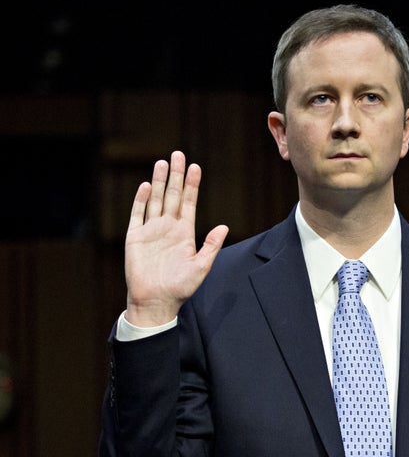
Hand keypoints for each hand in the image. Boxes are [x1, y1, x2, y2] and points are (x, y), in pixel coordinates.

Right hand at [124, 151, 228, 326]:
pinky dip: (141, 200)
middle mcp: (168, 227)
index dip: (191, 185)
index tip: (195, 167)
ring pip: (155, 200)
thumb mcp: (201, 267)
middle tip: (178, 154)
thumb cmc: (180, 288)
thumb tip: (224, 226)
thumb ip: (211, 246)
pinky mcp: (135, 238)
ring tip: (162, 163)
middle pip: (172, 195)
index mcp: (184, 232)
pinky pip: (137, 215)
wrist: (156, 302)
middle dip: (176, 175)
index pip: (188, 202)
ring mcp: (151, 231)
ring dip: (159, 182)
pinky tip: (146, 186)